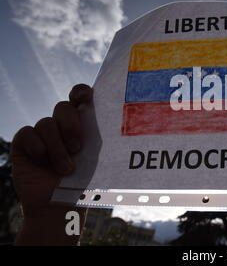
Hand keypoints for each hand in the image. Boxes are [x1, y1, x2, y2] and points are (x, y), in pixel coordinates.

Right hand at [11, 84, 92, 244]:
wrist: (59, 208)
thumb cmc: (84, 183)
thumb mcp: (98, 161)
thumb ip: (102, 141)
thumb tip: (126, 126)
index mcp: (83, 123)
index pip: (80, 97)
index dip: (81, 92)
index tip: (87, 96)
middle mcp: (62, 124)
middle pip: (63, 107)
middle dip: (71, 125)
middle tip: (78, 148)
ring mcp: (42, 133)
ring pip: (46, 123)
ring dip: (57, 148)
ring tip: (66, 169)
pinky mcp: (24, 143)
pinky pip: (27, 133)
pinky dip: (38, 147)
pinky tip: (43, 161)